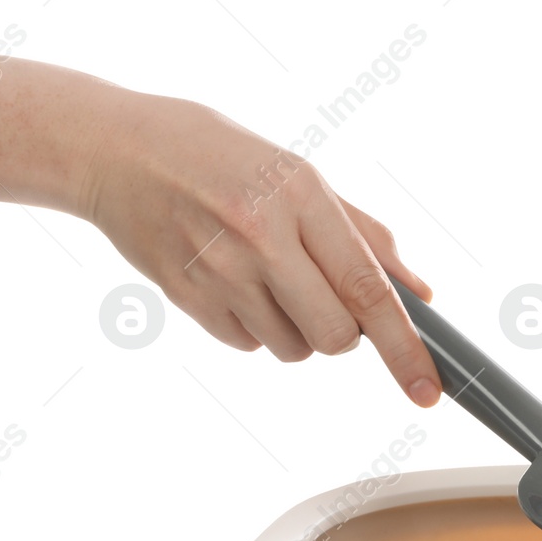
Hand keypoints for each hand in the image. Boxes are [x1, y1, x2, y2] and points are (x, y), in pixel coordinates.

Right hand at [76, 92, 441, 405]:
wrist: (115, 150)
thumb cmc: (220, 157)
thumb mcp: (299, 175)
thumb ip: (365, 236)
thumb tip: (420, 293)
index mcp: (300, 195)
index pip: (369, 289)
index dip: (405, 346)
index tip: (427, 390)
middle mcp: (261, 235)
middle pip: (336, 337)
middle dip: (344, 333)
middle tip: (323, 295)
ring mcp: (219, 270)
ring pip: (293, 349)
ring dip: (297, 329)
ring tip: (267, 275)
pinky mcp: (187, 297)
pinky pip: (248, 345)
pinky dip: (254, 327)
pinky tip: (231, 280)